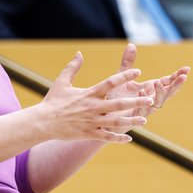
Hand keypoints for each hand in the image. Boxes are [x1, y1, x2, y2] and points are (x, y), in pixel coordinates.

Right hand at [38, 52, 153, 142]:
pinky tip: (129, 138)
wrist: (43, 122)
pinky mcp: (89, 134)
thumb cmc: (52, 101)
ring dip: (131, 121)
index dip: (125, 76)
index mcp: (89, 93)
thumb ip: (73, 67)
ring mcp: (92, 122)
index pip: (110, 82)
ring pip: (116, 122)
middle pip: (119, 104)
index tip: (137, 72)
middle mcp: (93, 108)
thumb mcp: (62, 81)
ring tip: (145, 119)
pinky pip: (107, 137)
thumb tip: (79, 53)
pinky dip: (118, 138)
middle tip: (150, 98)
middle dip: (136, 101)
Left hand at [105, 44, 189, 132]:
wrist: (104, 115)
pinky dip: (144, 102)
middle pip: (168, 92)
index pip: (167, 82)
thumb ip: (127, 62)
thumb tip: (131, 45)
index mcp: (149, 88)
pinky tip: (142, 92)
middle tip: (184, 77)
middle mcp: (149, 98)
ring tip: (159, 82)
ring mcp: (144, 108)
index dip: (177, 76)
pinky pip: (142, 110)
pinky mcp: (135, 117)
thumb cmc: (114, 97)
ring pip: (158, 102)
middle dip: (176, 85)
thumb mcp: (121, 76)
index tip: (187, 69)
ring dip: (161, 93)